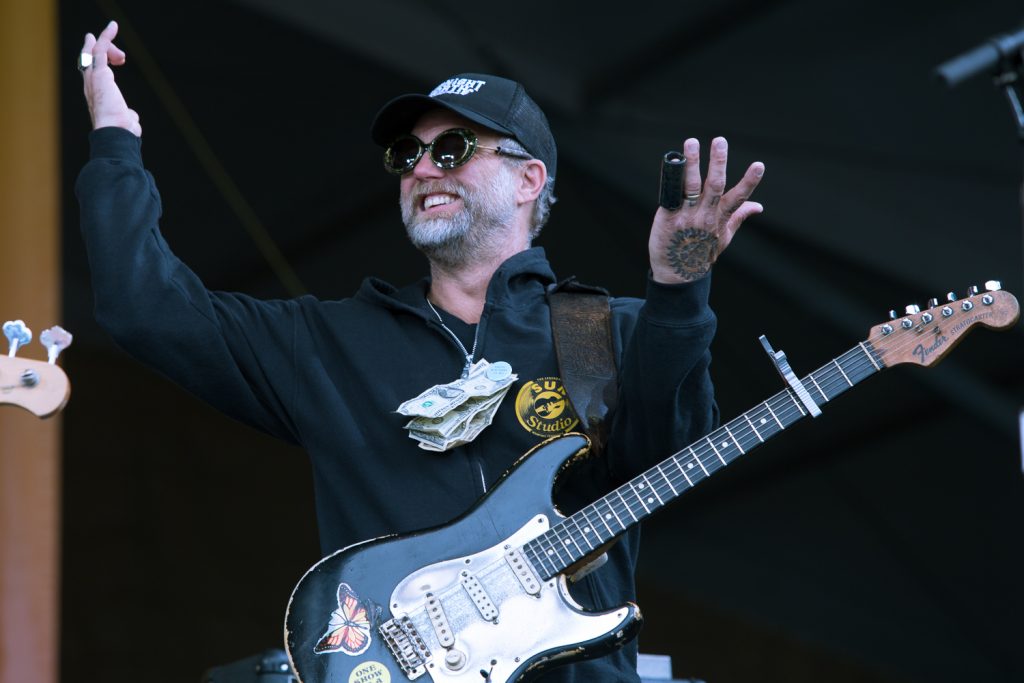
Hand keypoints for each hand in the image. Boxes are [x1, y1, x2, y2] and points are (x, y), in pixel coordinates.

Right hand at [80, 21, 140, 135]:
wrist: (115, 131)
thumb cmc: (121, 130)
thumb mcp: (125, 120)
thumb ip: (127, 115)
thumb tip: (132, 117)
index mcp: (96, 94)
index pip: (93, 71)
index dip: (102, 61)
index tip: (116, 58)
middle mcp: (90, 84)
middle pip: (91, 58)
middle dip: (106, 52)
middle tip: (122, 58)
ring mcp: (92, 78)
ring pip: (95, 51)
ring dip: (109, 46)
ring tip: (122, 55)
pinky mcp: (99, 73)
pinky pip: (100, 48)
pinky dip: (106, 36)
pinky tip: (113, 27)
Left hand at [649, 137, 763, 283]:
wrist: (676, 274)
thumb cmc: (700, 252)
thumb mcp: (724, 237)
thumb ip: (739, 217)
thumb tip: (759, 206)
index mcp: (720, 218)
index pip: (738, 198)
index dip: (749, 182)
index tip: (759, 165)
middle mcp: (705, 215)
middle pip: (714, 186)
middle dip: (718, 163)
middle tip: (720, 140)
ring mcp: (686, 217)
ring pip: (691, 186)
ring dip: (692, 163)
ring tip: (691, 142)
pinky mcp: (668, 218)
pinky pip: (671, 196)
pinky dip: (671, 180)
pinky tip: (671, 164)